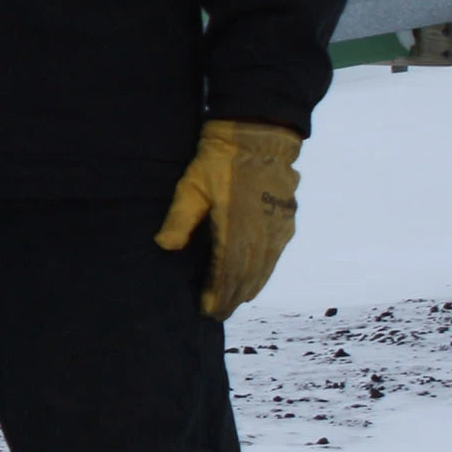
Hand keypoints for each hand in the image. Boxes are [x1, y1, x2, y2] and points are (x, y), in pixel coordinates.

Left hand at [153, 118, 303, 317]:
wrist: (260, 136)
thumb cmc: (220, 160)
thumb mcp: (192, 184)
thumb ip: (180, 217)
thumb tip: (164, 245)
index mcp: (235, 223)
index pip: (226, 268)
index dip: (217, 291)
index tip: (207, 309)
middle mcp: (260, 229)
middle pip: (246, 273)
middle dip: (231, 297)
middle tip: (217, 315)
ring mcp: (277, 226)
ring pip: (263, 267)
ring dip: (248, 288)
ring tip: (233, 305)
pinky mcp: (286, 220)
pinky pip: (275, 256)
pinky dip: (264, 273)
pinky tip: (255, 284)